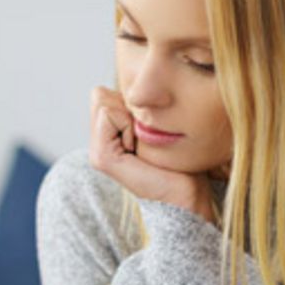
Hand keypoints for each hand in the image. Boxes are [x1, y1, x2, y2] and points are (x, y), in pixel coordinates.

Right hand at [89, 87, 220, 224]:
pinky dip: (129, 123)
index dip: (130, 103)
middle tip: (147, 136)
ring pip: (102, 102)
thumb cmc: (182, 162)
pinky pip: (108, 114)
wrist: (187, 196)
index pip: (101, 95)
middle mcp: (97, 146)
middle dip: (128, 107)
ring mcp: (97, 154)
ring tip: (145, 143)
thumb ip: (139, 109)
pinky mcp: (102, 158)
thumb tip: (129, 88)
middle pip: (99, 96)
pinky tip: (141, 148)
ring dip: (131, 116)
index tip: (149, 128)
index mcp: (107, 140)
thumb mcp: (159, 126)